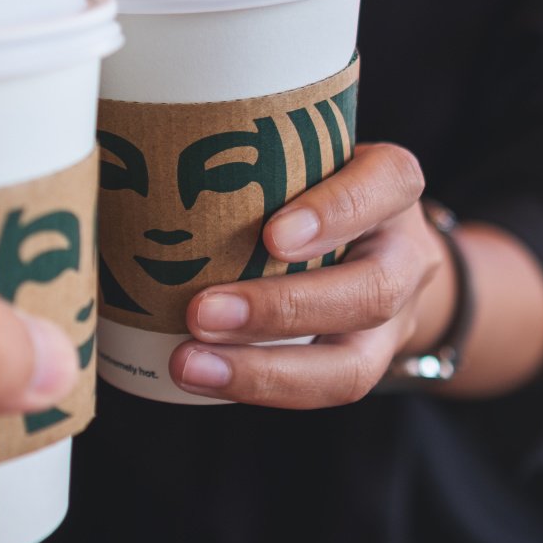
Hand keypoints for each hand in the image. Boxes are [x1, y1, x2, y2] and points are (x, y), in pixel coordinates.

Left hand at [170, 143, 452, 405]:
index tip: (273, 235)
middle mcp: (403, 253)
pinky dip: (258, 387)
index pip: (386, 184)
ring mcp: (392, 319)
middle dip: (282, 310)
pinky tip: (202, 377)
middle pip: (371, 291)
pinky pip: (322, 390)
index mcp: (391, 184)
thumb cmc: (315, 184)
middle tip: (200, 312)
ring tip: (188, 363)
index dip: (335, 212)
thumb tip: (139, 157)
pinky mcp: (366, 363)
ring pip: (353, 364)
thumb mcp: (303, 153)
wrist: (377, 245)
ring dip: (265, 370)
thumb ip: (254, 155)